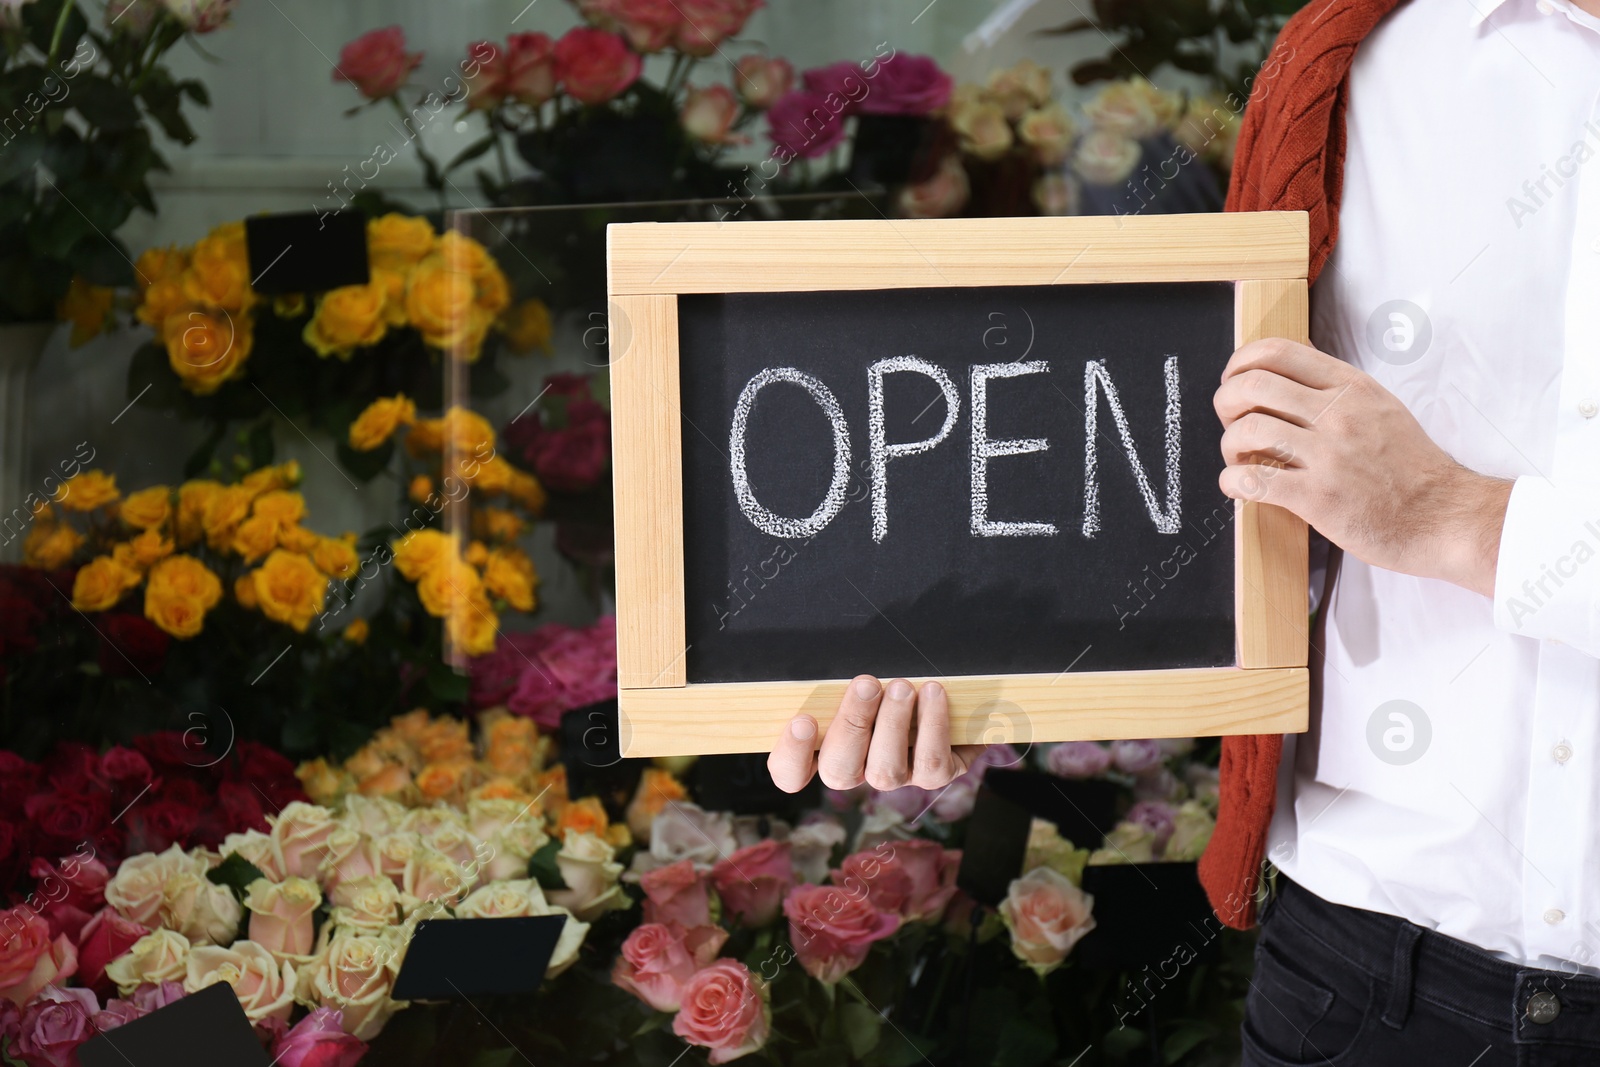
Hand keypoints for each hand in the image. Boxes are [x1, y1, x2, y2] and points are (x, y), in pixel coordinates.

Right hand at [767, 675, 984, 792]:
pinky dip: (932, 725)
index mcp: (827, 747)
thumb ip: (840, 678)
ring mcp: (896, 776)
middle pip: (839, 770)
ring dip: (893, 724)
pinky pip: (931, 762)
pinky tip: (933, 692)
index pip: (792, 773)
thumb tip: (828, 659)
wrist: (953, 694)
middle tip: (866, 684)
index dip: (792, 755)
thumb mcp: (861, 677)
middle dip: (851, 725)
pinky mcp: (935, 775)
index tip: (803, 720)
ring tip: (903, 686)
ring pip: (885, 770)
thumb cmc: (891, 679)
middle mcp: (858, 769)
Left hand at [1214, 338, 1512, 595]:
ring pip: (1247, 429)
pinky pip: (1252, 480)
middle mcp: (1338, 414)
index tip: (1235, 382)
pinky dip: (1232, 483)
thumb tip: (1291, 362)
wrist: (1445, 516)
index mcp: (1351, 387)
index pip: (1277, 351)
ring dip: (1230, 446)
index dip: (1240, 363)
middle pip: (1251, 384)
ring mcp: (1328, 456)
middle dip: (1225, 402)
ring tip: (1241, 460)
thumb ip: (1336, 388)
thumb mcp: (1381, 408)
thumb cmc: (1412, 469)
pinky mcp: (1318, 498)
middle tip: (1231, 423)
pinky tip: (1240, 487)